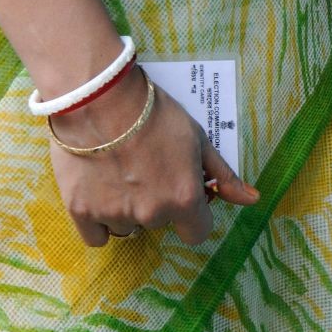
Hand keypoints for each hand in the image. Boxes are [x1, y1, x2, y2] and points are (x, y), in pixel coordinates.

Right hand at [48, 68, 258, 246]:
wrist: (97, 96)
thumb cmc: (153, 113)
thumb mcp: (198, 140)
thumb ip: (223, 175)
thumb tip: (252, 200)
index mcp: (184, 199)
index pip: (197, 232)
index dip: (191, 215)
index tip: (180, 196)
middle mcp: (151, 214)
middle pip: (159, 223)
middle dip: (155, 203)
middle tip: (143, 170)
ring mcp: (115, 214)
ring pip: (127, 228)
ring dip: (126, 211)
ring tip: (116, 175)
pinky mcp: (80, 210)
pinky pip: (96, 236)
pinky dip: (97, 221)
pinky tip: (97, 194)